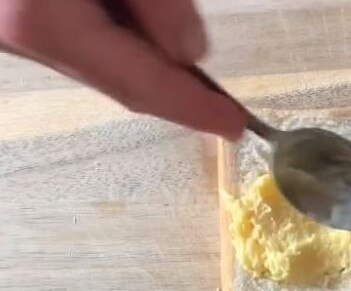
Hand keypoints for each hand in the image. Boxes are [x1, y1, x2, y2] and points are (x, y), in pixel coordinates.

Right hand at [0, 0, 244, 138]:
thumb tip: (191, 53)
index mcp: (47, 21)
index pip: (141, 83)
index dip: (193, 109)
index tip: (235, 126)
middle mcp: (26, 42)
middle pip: (121, 80)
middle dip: (174, 84)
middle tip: (216, 95)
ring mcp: (14, 39)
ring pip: (101, 63)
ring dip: (145, 52)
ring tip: (165, 24)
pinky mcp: (12, 26)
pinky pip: (78, 43)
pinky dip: (115, 32)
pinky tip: (127, 9)